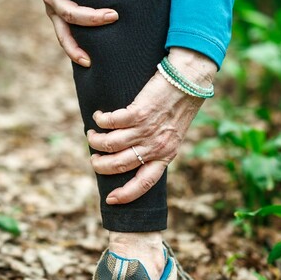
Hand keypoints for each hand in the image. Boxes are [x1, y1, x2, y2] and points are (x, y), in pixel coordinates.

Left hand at [31, 0, 127, 66]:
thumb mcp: (64, 1)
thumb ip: (79, 13)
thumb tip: (107, 32)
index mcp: (55, 13)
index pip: (63, 36)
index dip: (73, 50)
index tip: (88, 62)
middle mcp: (52, 0)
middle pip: (72, 14)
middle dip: (94, 17)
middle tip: (114, 16)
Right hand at [87, 47, 217, 203]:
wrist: (188, 79)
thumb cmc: (179, 105)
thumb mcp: (173, 134)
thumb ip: (156, 147)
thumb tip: (133, 156)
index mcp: (166, 155)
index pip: (145, 182)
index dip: (127, 194)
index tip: (110, 199)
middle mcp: (156, 145)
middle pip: (120, 165)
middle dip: (101, 166)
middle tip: (94, 160)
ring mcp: (147, 129)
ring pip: (111, 144)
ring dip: (96, 141)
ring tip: (92, 135)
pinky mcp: (139, 112)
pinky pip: (110, 122)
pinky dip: (100, 121)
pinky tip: (98, 117)